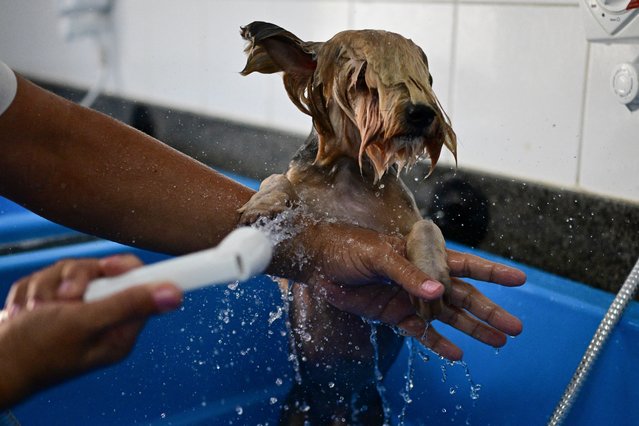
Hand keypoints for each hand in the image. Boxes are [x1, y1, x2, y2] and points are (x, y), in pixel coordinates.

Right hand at [0, 255, 182, 408]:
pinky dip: (33, 291)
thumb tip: (175, 295)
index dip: (125, 270)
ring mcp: (80, 309)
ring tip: (36, 311)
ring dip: (49, 286)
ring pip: (74, 270)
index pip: (141, 285)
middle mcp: (104, 318)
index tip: (108, 269)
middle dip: (75, 279)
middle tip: (61, 300)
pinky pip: (51, 276)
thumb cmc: (34, 350)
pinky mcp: (57, 303)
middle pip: (104, 271)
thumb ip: (128, 305)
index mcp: (120, 329)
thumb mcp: (84, 323)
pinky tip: (25, 312)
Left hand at [278, 223, 524, 360]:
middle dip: (489, 311)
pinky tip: (456, 355)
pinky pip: (421, 332)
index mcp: (422, 256)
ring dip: (472, 330)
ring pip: (448, 317)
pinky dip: (437, 344)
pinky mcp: (393, 315)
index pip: (463, 264)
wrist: (317, 262)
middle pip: (462, 296)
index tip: (519, 279)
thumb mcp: (379, 255)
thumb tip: (438, 291)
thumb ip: (408, 273)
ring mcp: (409, 298)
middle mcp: (421, 278)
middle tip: (516, 327)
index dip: (491, 272)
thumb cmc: (349, 248)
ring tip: (499, 342)